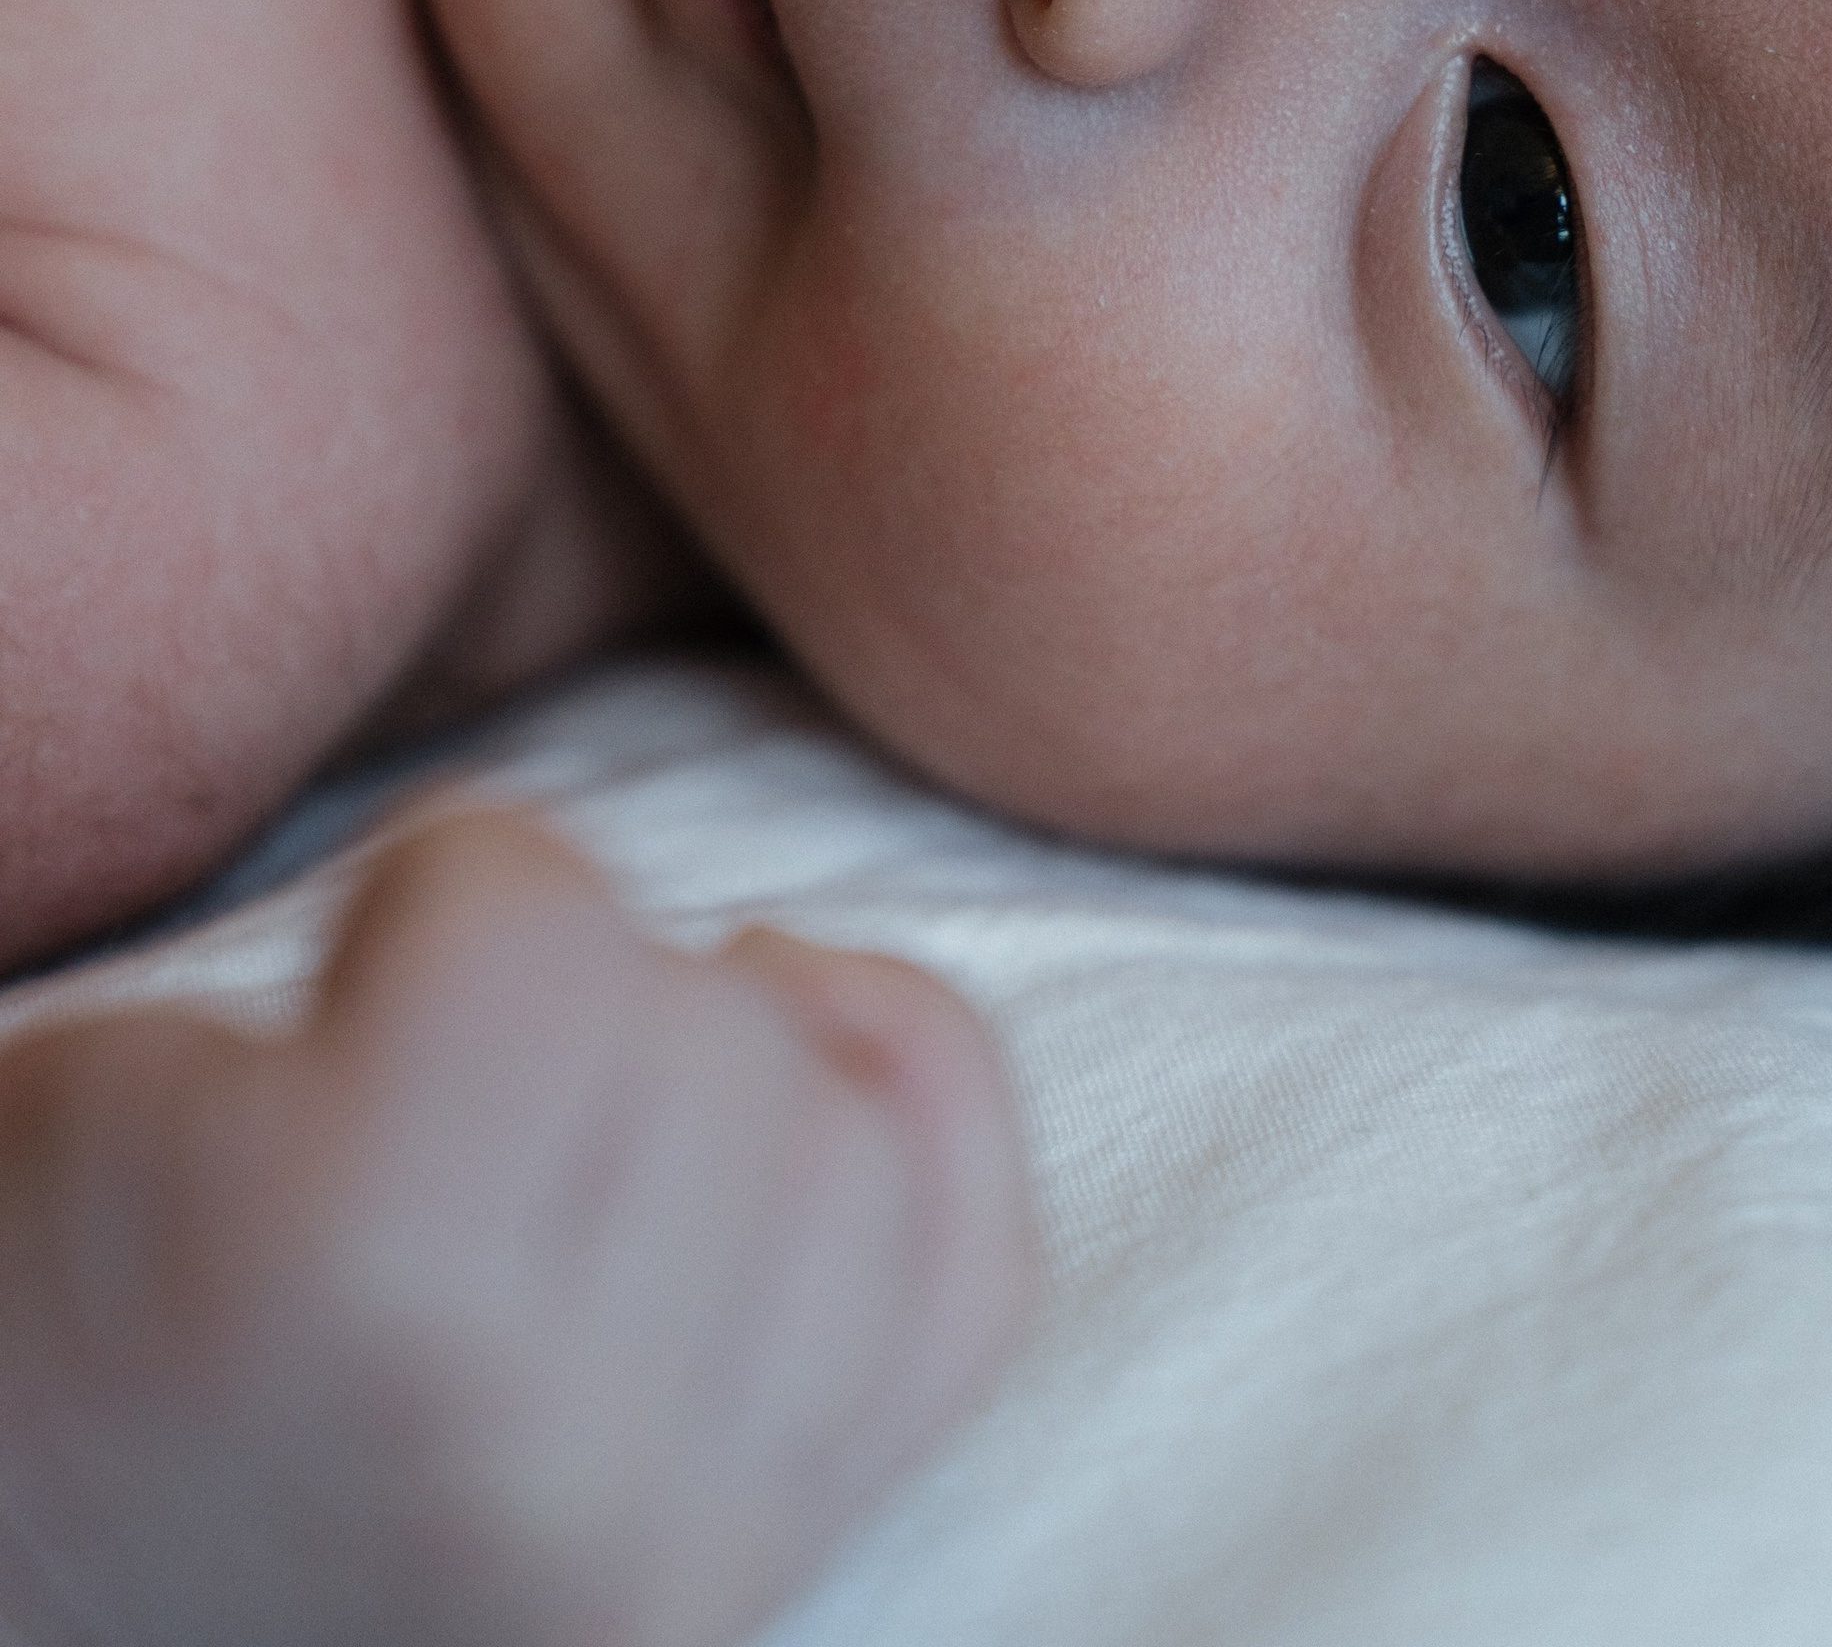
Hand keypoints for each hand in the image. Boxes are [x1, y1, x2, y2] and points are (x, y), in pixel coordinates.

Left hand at [0, 809, 1034, 1646]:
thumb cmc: (231, 1428)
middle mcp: (632, 1557)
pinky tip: (295, 1046)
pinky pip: (518, 903)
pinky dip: (431, 892)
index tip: (635, 1133)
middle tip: (435, 1166)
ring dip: (527, 978)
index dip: (835, 1116)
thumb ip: (794, 1277)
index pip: (962, 1267)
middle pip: (823, 1104)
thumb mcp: (569, 1416)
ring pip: (691, 996)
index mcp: (698, 1610)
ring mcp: (496, 1408)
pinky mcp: (338, 1241)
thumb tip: (839, 985)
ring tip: (349, 1114)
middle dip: (645, 1050)